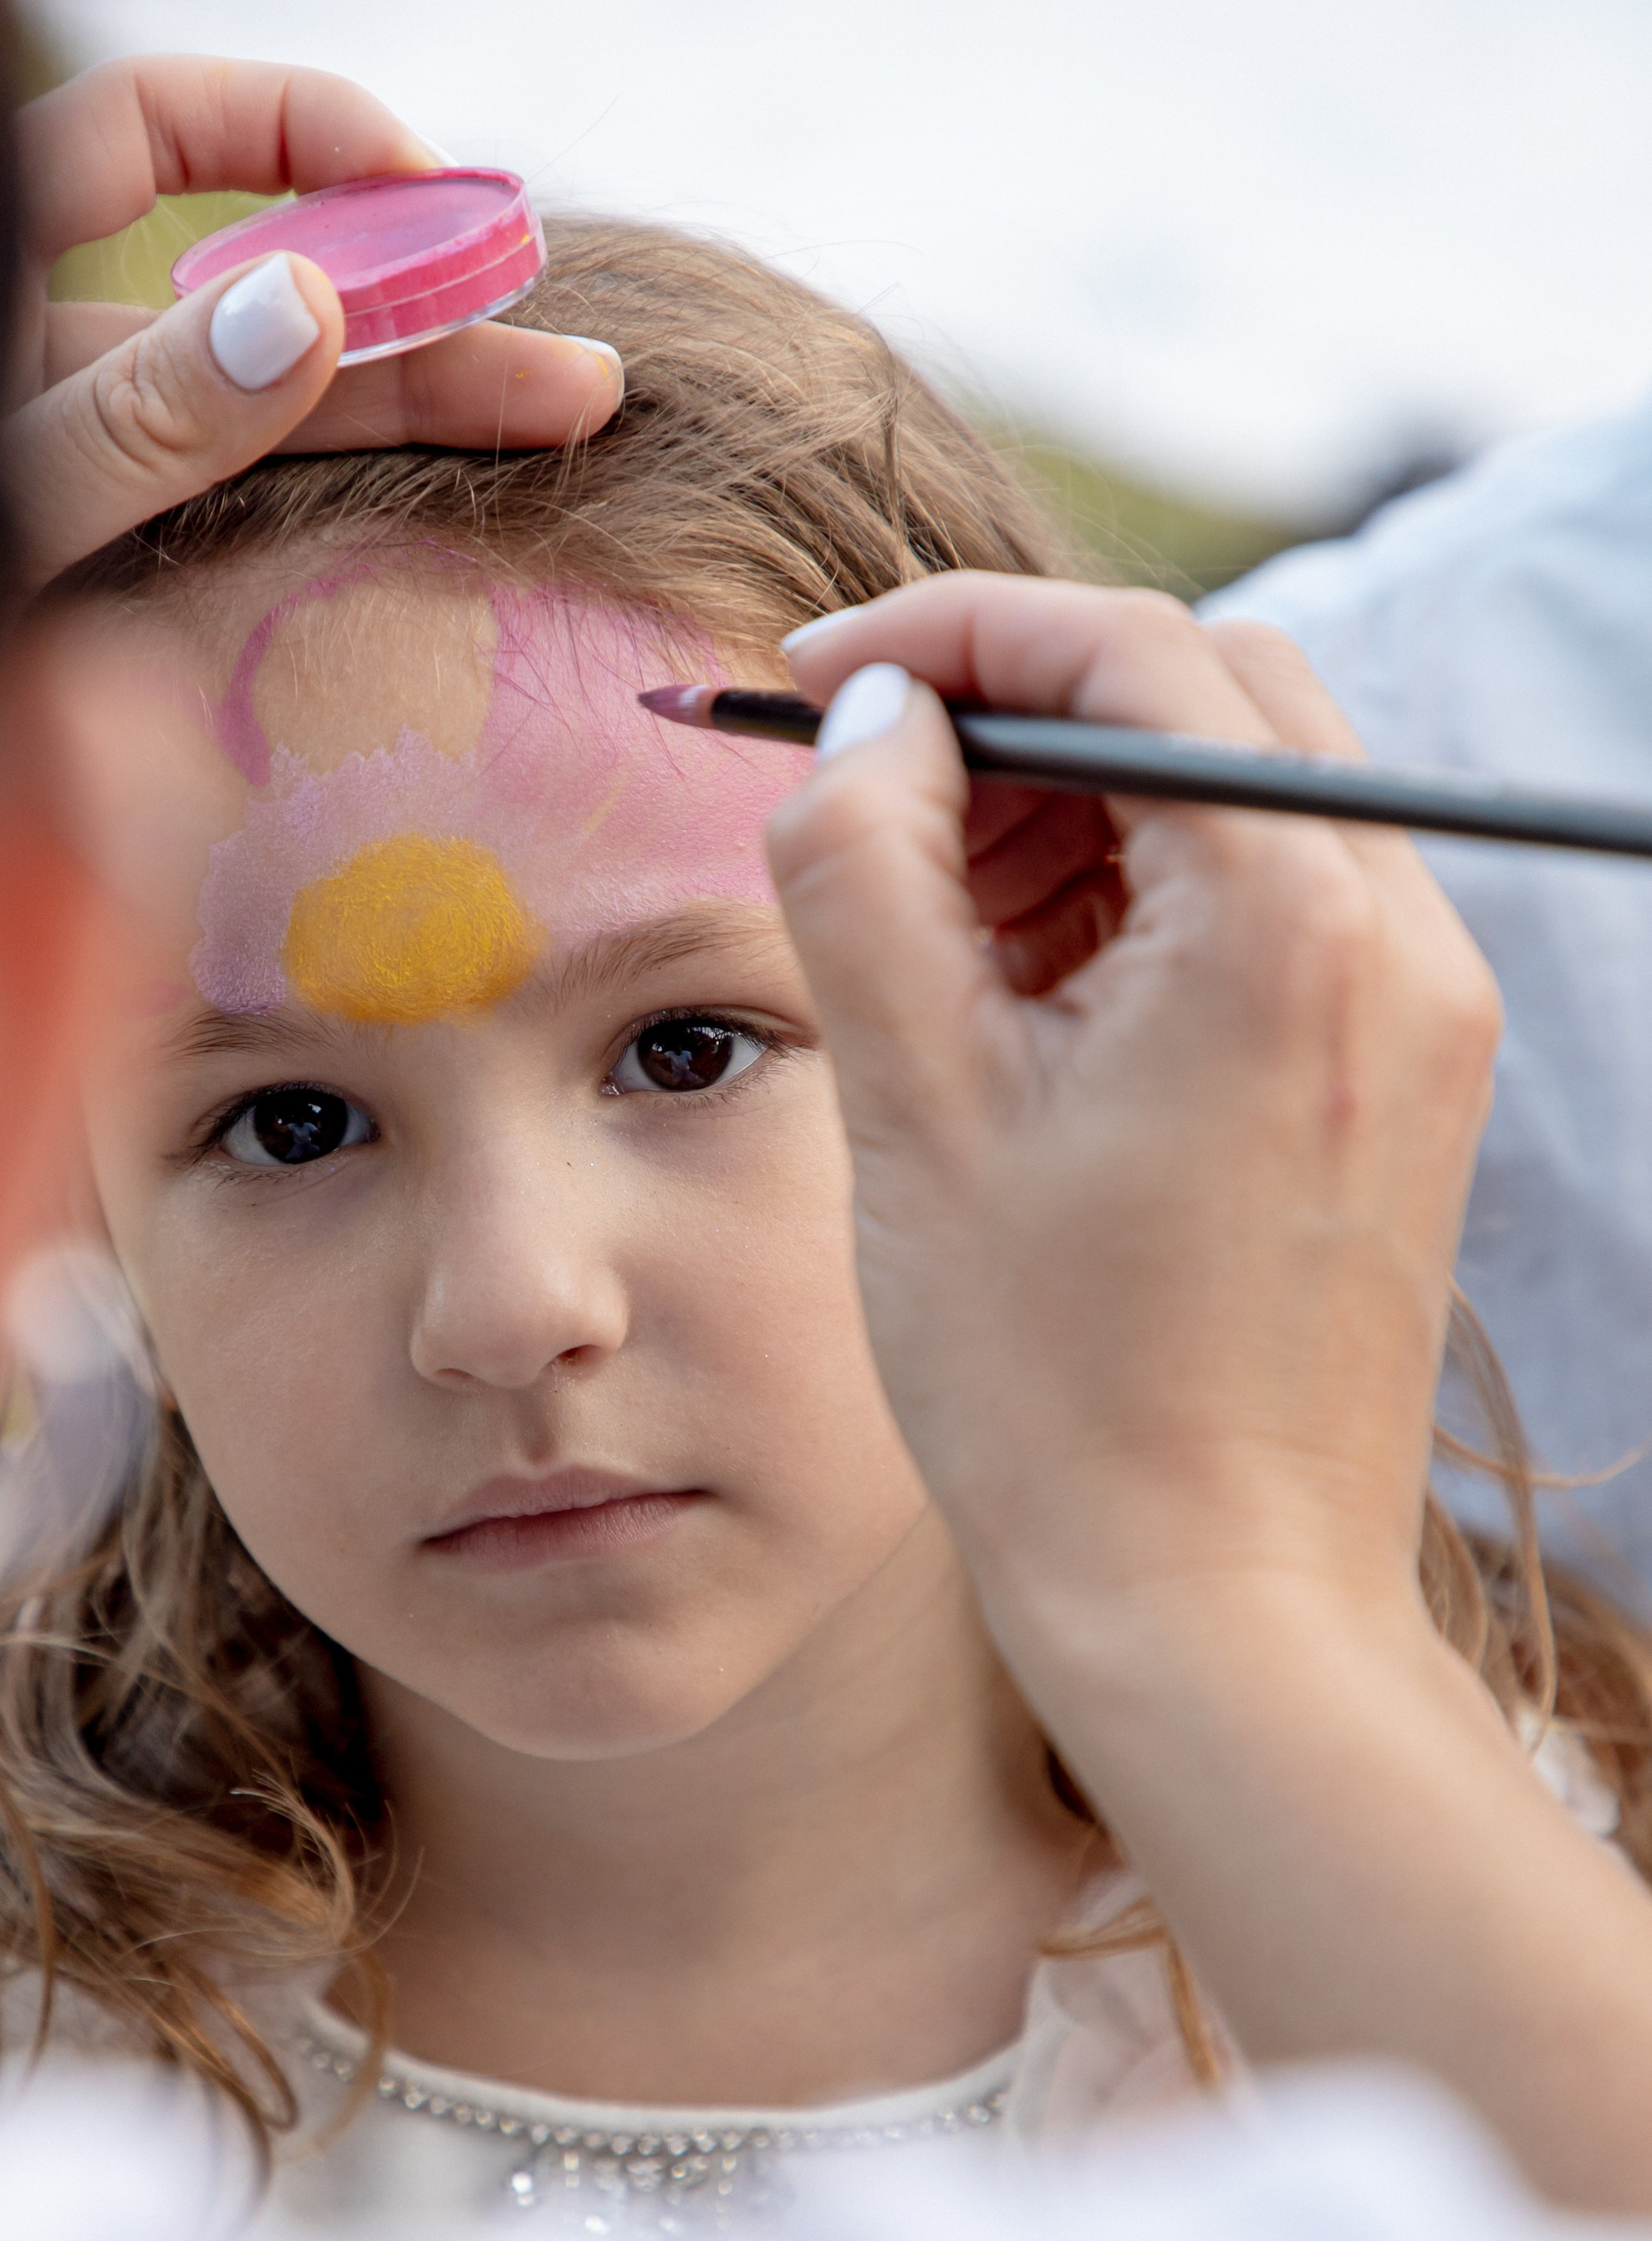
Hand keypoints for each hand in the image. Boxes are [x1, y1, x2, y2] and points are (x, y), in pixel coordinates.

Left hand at [4, 57, 622, 585]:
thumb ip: (136, 413)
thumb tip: (307, 303)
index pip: (144, 118)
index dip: (297, 123)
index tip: (429, 188)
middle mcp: (13, 337)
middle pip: (237, 280)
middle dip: (406, 301)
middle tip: (562, 345)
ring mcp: (50, 445)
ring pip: (247, 395)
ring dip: (397, 400)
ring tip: (563, 405)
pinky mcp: (78, 545)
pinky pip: (219, 487)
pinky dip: (318, 480)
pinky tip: (448, 474)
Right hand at [766, 574, 1500, 1630]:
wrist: (1215, 1609)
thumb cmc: (1054, 1392)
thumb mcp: (913, 1107)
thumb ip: (867, 868)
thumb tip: (869, 719)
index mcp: (1288, 924)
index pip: (1130, 651)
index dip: (951, 630)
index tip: (816, 672)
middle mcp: (1400, 939)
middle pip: (1210, 694)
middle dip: (1024, 708)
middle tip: (874, 798)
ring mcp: (1424, 1011)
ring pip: (1243, 794)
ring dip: (1080, 807)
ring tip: (935, 931)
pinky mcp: (1406, 1078)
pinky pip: (1276, 906)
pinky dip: (1145, 901)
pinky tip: (1027, 1003)